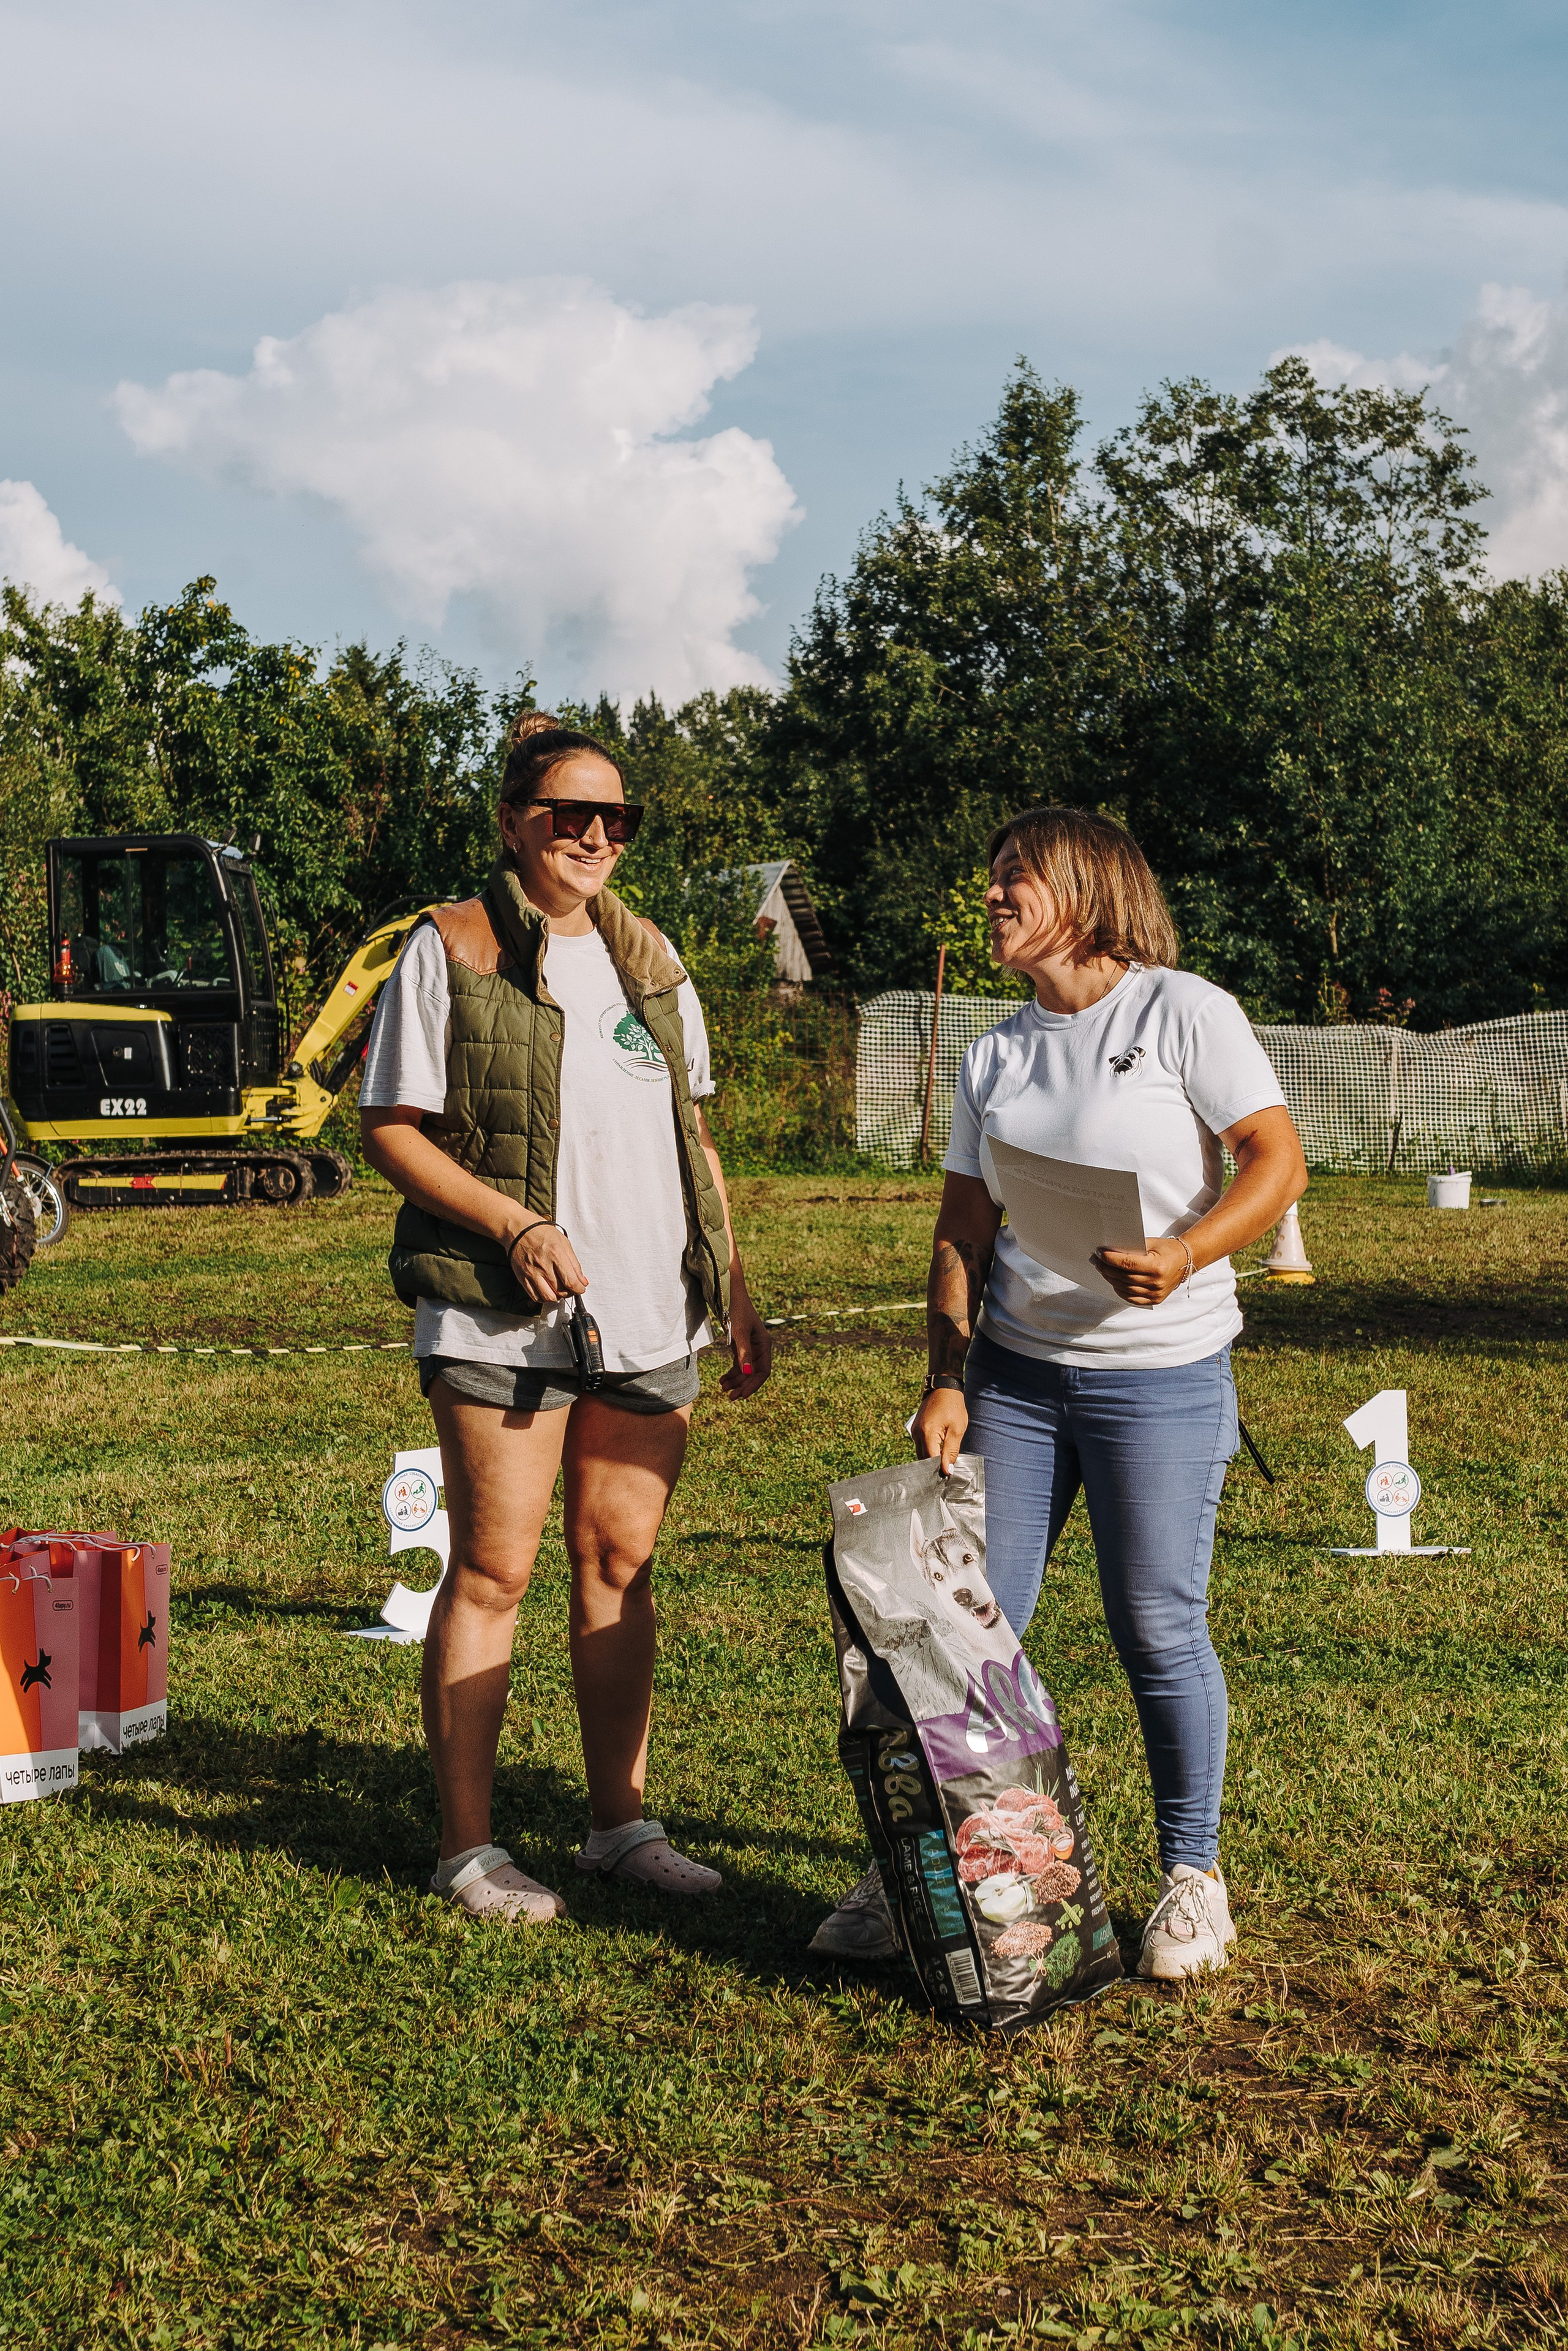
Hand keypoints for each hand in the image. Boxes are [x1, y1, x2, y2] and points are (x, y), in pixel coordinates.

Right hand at [506, 1220, 587, 1306]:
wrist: (519, 1230)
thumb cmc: (541, 1233)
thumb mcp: (564, 1243)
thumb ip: (575, 1264)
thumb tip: (582, 1281)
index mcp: (556, 1254)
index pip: (571, 1282)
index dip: (579, 1289)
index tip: (580, 1288)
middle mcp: (543, 1265)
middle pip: (561, 1291)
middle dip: (570, 1292)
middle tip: (570, 1287)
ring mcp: (532, 1273)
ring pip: (549, 1297)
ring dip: (557, 1297)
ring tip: (559, 1290)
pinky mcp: (523, 1278)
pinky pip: (535, 1296)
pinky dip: (544, 1298)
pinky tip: (548, 1291)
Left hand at [722, 1285, 772, 1399]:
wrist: (729, 1295)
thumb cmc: (737, 1310)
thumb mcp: (739, 1331)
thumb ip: (743, 1352)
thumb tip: (748, 1373)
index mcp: (764, 1345)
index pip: (763, 1371)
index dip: (754, 1384)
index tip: (742, 1395)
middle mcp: (759, 1348)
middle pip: (754, 1374)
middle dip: (743, 1385)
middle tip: (730, 1397)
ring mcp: (750, 1348)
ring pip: (745, 1371)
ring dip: (735, 1381)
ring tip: (723, 1388)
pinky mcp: (740, 1346)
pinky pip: (738, 1365)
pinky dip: (731, 1373)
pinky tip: (722, 1381)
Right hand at [913, 1385, 967, 1474]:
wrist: (943, 1388)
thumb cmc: (953, 1406)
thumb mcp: (957, 1429)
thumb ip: (951, 1451)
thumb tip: (947, 1470)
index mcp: (927, 1433)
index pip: (931, 1460)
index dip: (940, 1469)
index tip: (949, 1475)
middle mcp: (917, 1434)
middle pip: (923, 1459)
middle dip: (934, 1466)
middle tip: (948, 1471)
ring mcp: (914, 1431)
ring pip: (921, 1453)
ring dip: (931, 1459)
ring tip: (944, 1462)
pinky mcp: (915, 1429)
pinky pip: (920, 1445)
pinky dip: (929, 1451)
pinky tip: (939, 1452)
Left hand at [1092, 1235, 1192, 1307]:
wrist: (1186, 1261)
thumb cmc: (1167, 1249)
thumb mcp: (1150, 1244)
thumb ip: (1131, 1249)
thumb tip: (1108, 1252)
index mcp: (1157, 1267)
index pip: (1126, 1264)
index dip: (1110, 1259)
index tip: (1099, 1253)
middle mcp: (1156, 1283)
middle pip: (1123, 1277)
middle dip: (1106, 1268)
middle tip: (1096, 1261)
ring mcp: (1156, 1294)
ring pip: (1124, 1288)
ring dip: (1110, 1279)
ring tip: (1102, 1270)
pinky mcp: (1155, 1300)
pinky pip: (1131, 1299)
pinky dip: (1120, 1290)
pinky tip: (1113, 1282)